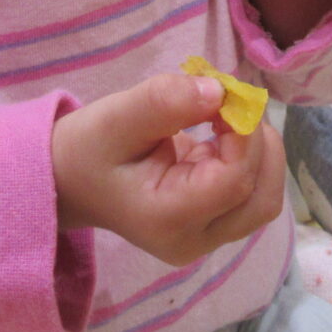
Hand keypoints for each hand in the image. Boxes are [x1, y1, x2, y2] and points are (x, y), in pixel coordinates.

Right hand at [52, 73, 285, 265]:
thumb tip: (219, 91)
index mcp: (168, 220)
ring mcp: (205, 239)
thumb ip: (166, 101)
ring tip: (224, 118)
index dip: (243, 132)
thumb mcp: (116, 117)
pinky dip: (248, 158)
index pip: (234, 181)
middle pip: (260, 198)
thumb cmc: (88, 148)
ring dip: (258, 151)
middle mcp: (193, 241)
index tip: (223, 93)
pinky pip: (250, 194)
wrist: (68, 180)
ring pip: (263, 199)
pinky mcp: (211, 226)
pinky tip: (219, 133)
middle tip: (229, 102)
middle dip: (259, 142)